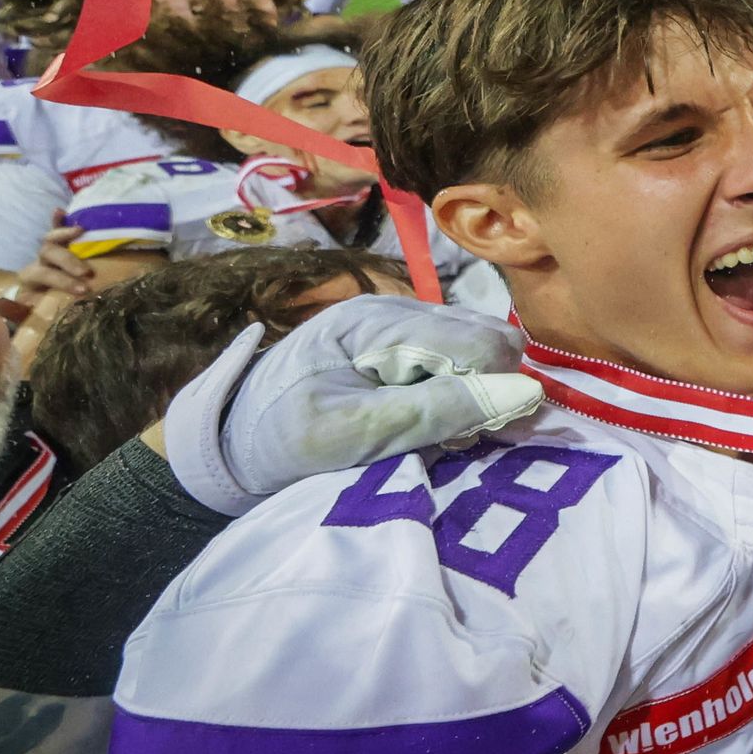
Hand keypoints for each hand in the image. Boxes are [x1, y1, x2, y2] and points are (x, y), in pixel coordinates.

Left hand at [159, 292, 541, 513]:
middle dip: (482, 393)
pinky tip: (425, 423)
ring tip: (433, 435)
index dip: (490, 393)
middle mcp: (394, 309)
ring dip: (470, 397)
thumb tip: (527, 395)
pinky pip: (456, 361)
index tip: (464, 439)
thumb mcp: (353, 435)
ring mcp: (397, 324)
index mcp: (376, 320)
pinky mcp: (398, 345)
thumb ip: (434, 413)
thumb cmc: (281, 440)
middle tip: (447, 440)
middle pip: (486, 340)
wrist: (226, 444)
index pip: (479, 342)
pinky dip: (453, 395)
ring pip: (478, 351)